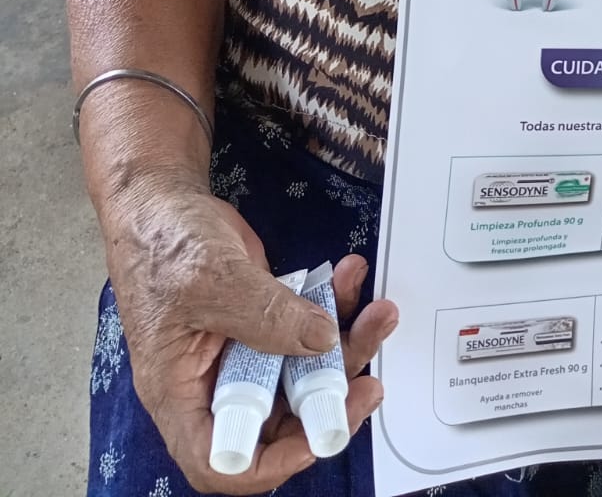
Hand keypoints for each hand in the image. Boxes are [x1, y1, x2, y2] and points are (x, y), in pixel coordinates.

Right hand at [102, 172, 397, 492]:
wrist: (164, 201)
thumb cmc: (162, 243)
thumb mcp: (211, 280)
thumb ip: (266, 315)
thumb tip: (321, 341)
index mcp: (180, 392)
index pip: (222, 460)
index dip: (271, 463)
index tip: (318, 436)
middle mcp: (212, 381)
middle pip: (277, 419)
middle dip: (329, 399)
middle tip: (369, 379)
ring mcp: (241, 352)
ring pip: (302, 372)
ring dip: (345, 346)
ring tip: (376, 313)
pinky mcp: (263, 322)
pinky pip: (305, 330)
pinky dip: (333, 307)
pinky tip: (349, 278)